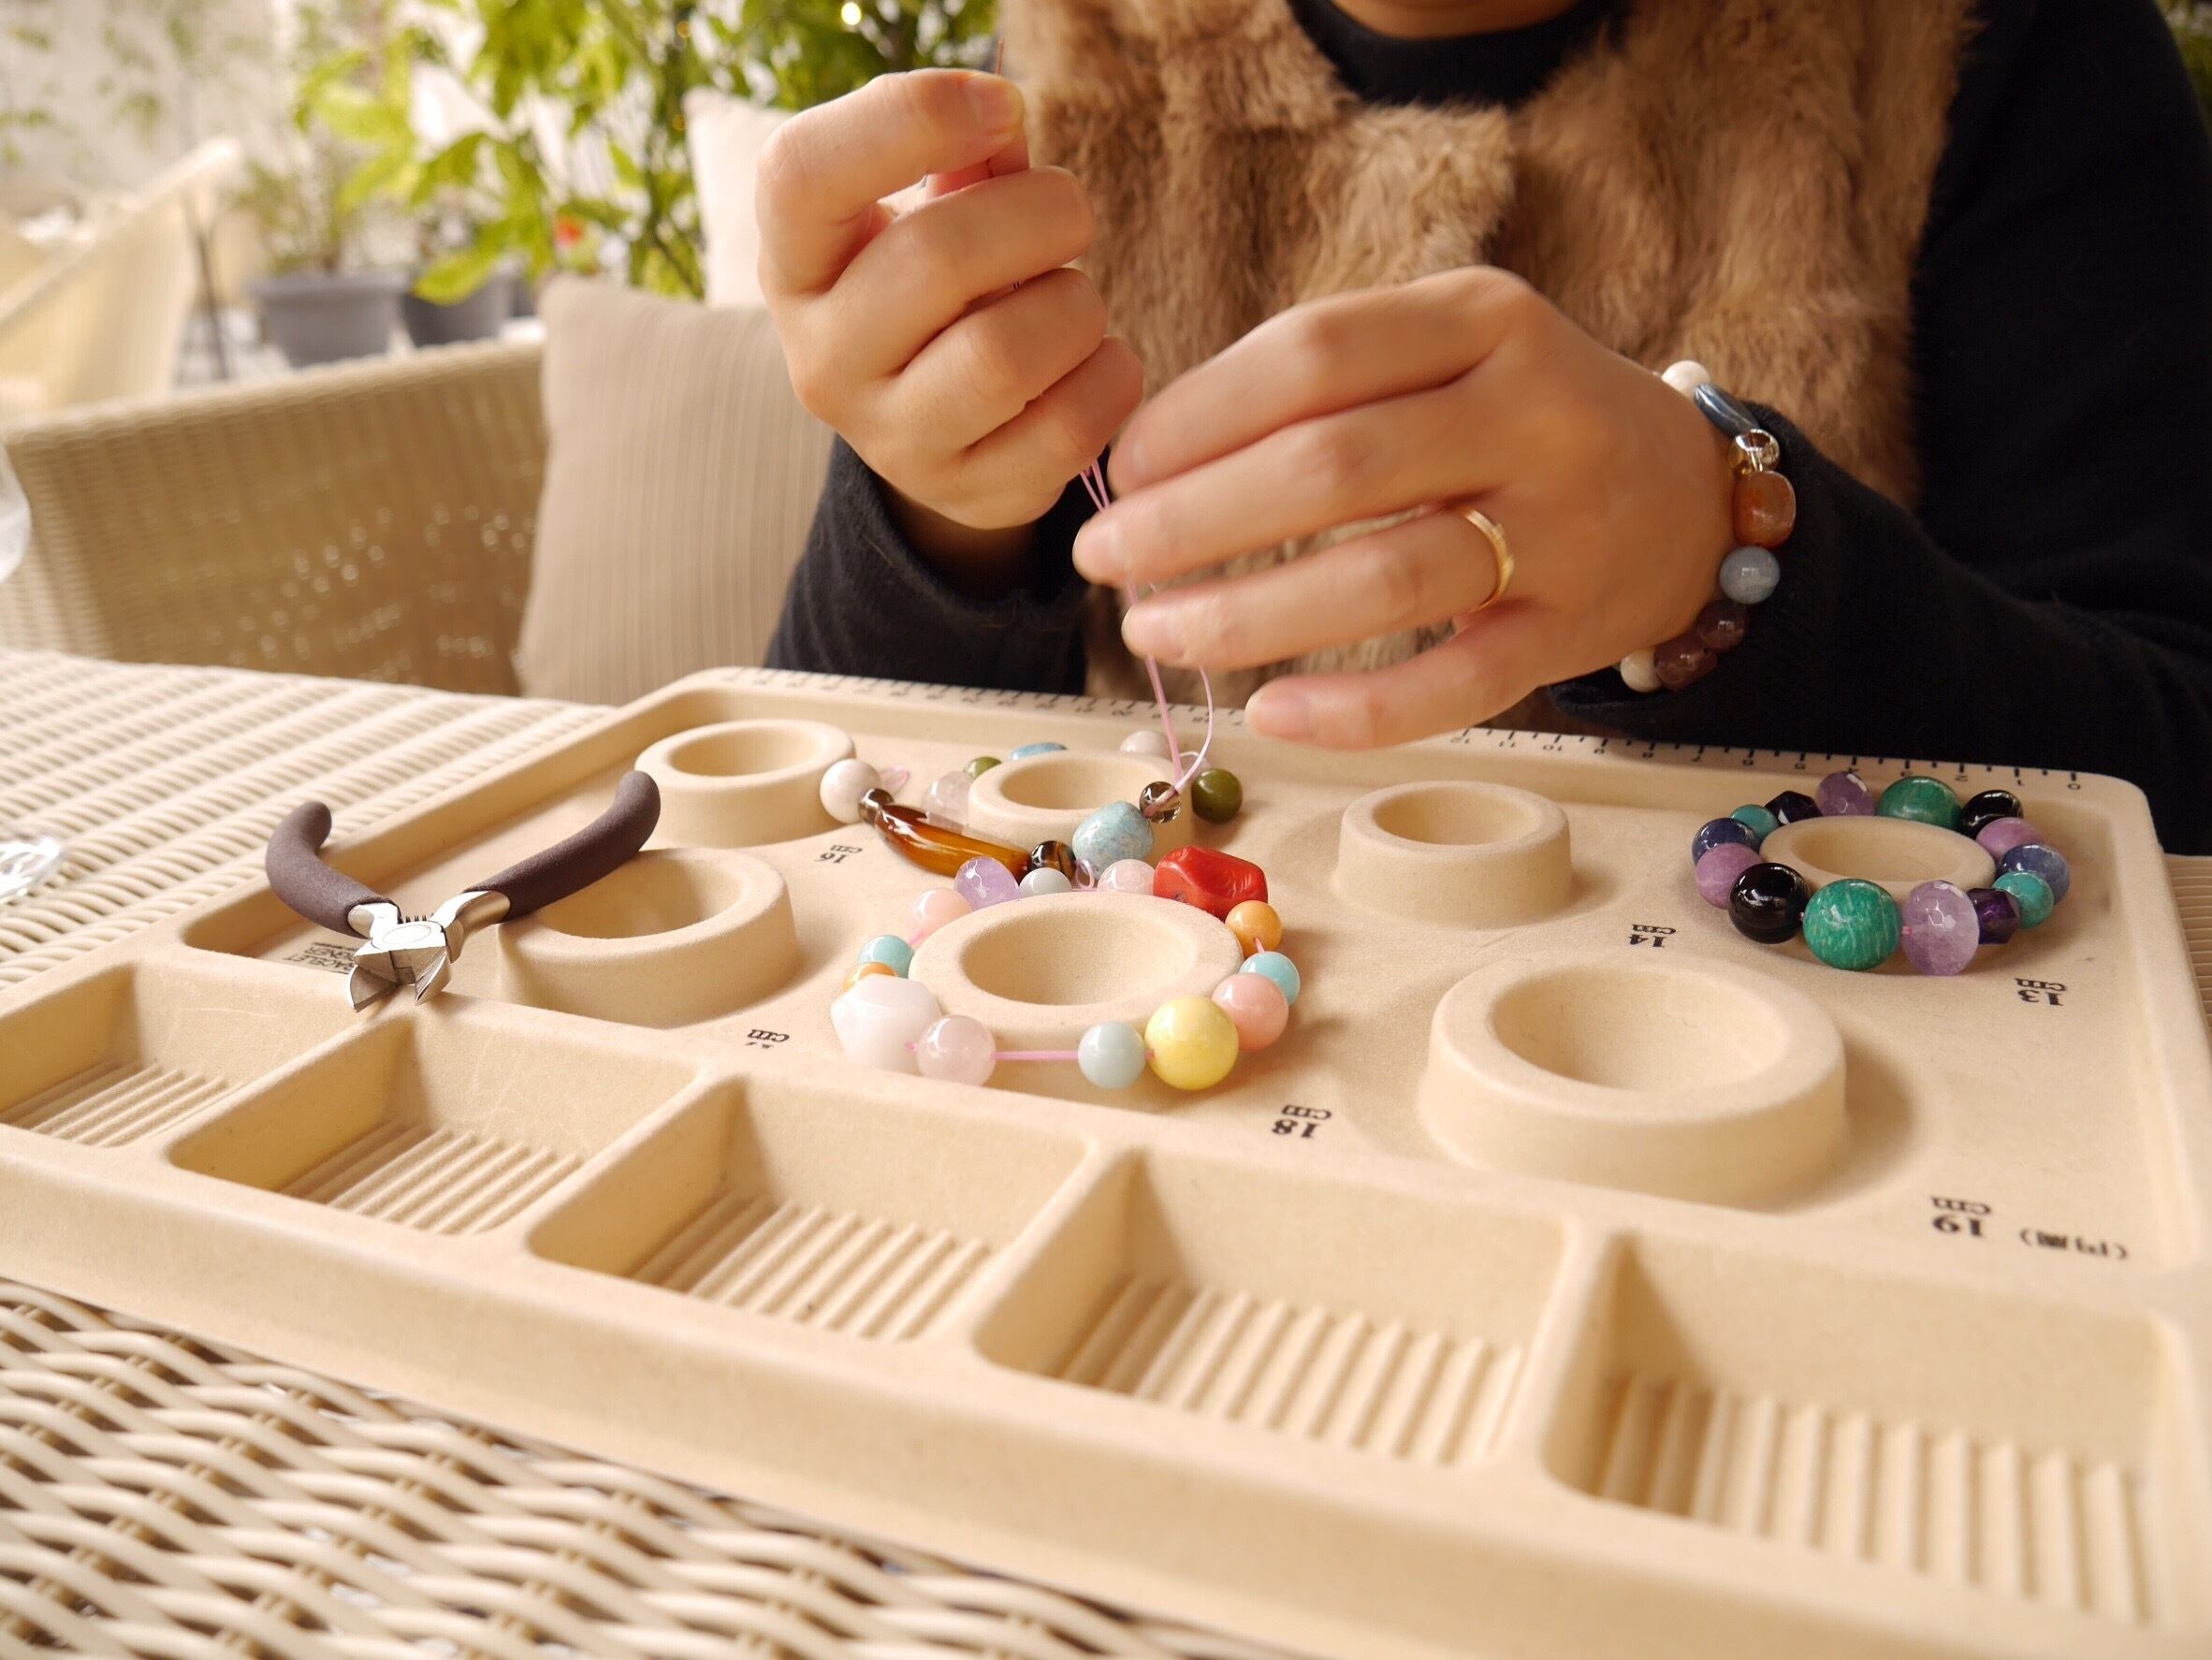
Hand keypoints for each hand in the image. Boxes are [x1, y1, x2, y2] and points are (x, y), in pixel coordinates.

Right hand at [757, 70, 1142, 592]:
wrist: (939, 422)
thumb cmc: (937, 282)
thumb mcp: (931, 207)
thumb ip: (966, 154)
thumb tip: (1002, 121)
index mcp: (794, 263)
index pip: (802, 173)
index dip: (911, 117)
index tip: (1003, 107)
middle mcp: (821, 359)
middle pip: (933, 259)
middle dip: (1039, 214)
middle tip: (1071, 212)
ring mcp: (889, 439)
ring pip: (1001, 356)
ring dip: (1074, 305)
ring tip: (1075, 300)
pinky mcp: (966, 494)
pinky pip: (1066, 430)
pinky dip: (1110, 377)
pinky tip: (1096, 360)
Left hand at [1071, 268, 1735, 744]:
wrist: (1691, 497)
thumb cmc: (1518, 421)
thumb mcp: (1448, 352)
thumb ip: (1328, 381)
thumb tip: (1154, 458)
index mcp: (1483, 319)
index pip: (1314, 354)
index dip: (1197, 415)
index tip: (1119, 467)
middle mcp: (1532, 412)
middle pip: (1332, 466)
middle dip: (1192, 520)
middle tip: (1104, 561)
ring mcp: (1561, 528)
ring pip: (1382, 580)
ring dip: (1246, 616)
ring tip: (1154, 632)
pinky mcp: (1571, 631)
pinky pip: (1453, 684)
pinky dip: (1355, 710)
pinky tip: (1268, 712)